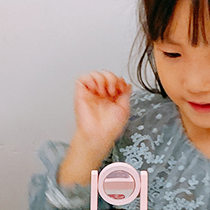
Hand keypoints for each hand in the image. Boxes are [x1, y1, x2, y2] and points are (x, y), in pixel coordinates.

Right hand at [57, 71, 130, 186]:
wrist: (99, 135)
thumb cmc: (110, 128)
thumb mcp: (125, 109)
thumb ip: (126, 94)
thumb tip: (128, 85)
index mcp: (111, 98)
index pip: (115, 80)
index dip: (119, 80)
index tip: (122, 88)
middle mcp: (101, 95)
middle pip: (106, 74)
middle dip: (112, 78)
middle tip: (113, 90)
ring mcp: (91, 94)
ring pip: (95, 74)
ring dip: (102, 79)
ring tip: (103, 91)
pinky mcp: (81, 94)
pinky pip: (82, 79)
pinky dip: (90, 79)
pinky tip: (95, 89)